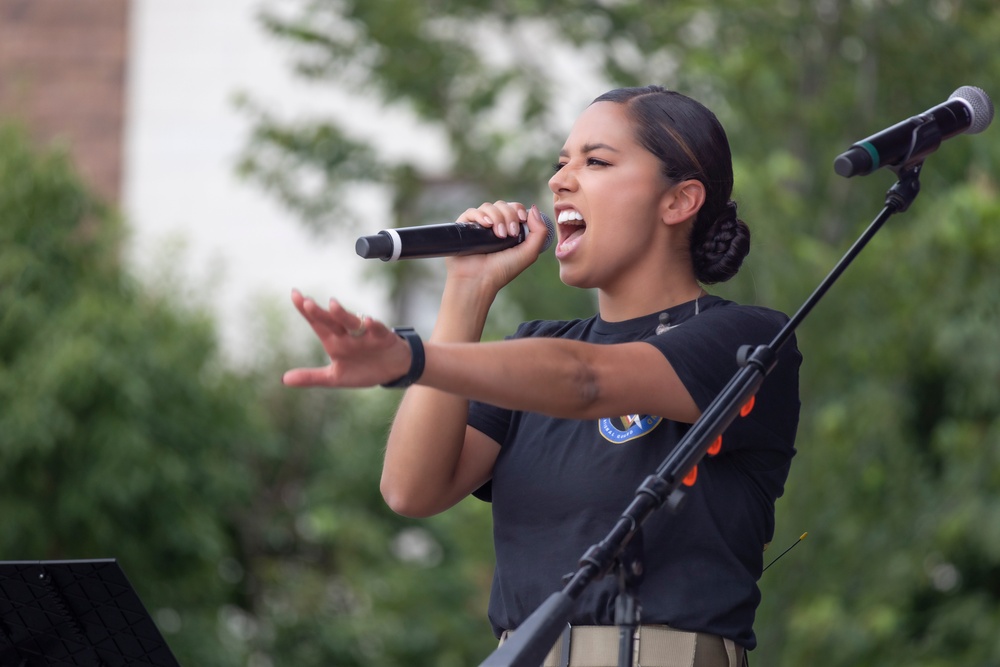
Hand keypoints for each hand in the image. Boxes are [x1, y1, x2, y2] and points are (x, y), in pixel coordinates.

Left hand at [282, 290, 409, 387]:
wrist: (393, 370)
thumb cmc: (363, 369)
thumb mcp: (335, 377)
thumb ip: (311, 377)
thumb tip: (284, 379)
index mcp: (334, 341)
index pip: (317, 323)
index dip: (306, 311)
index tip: (294, 295)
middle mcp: (347, 334)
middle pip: (331, 321)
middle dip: (319, 313)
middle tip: (306, 302)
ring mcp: (365, 335)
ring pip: (352, 322)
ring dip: (343, 314)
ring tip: (332, 305)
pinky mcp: (383, 337)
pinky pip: (377, 330)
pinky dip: (372, 326)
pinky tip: (367, 322)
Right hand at [446, 201, 549, 289]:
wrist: (479, 280)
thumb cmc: (503, 270)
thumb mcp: (529, 253)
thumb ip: (539, 232)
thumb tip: (533, 208)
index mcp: (508, 229)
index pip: (514, 208)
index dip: (518, 210)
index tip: (521, 220)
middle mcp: (494, 225)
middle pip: (503, 205)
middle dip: (509, 216)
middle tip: (509, 234)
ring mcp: (478, 226)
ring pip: (488, 207)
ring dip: (497, 217)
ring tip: (498, 235)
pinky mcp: (464, 227)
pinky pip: (472, 211)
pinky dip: (480, 215)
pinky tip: (486, 225)